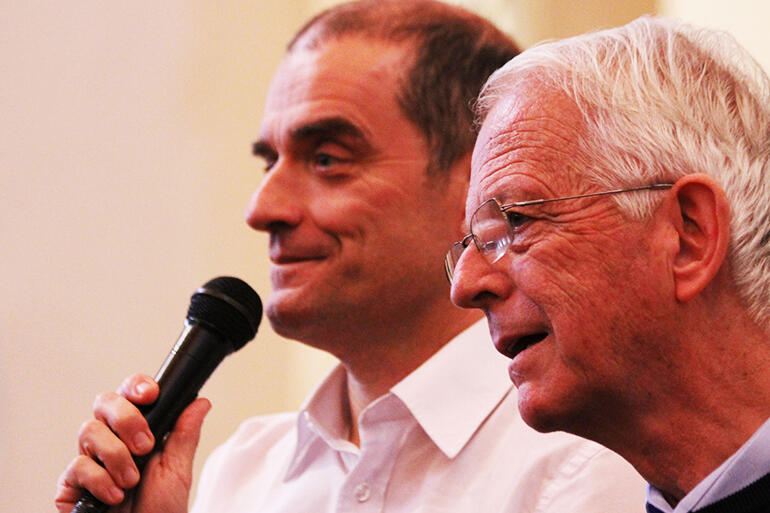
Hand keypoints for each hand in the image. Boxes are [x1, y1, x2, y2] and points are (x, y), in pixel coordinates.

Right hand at [55, 374, 210, 512]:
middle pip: (105, 402)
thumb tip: (199, 402)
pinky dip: (101, 480)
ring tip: (132, 480)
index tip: (150, 395)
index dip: (136, 386)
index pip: (130, 394)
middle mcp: (110, 439)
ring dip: (117, 456)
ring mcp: (90, 459)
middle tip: (144, 445)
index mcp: (137, 430)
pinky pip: (77, 466)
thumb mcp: (178, 470)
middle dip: (126, 419)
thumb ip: (185, 435)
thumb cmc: (159, 509)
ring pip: (90, 431)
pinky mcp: (71, 483)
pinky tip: (115, 495)